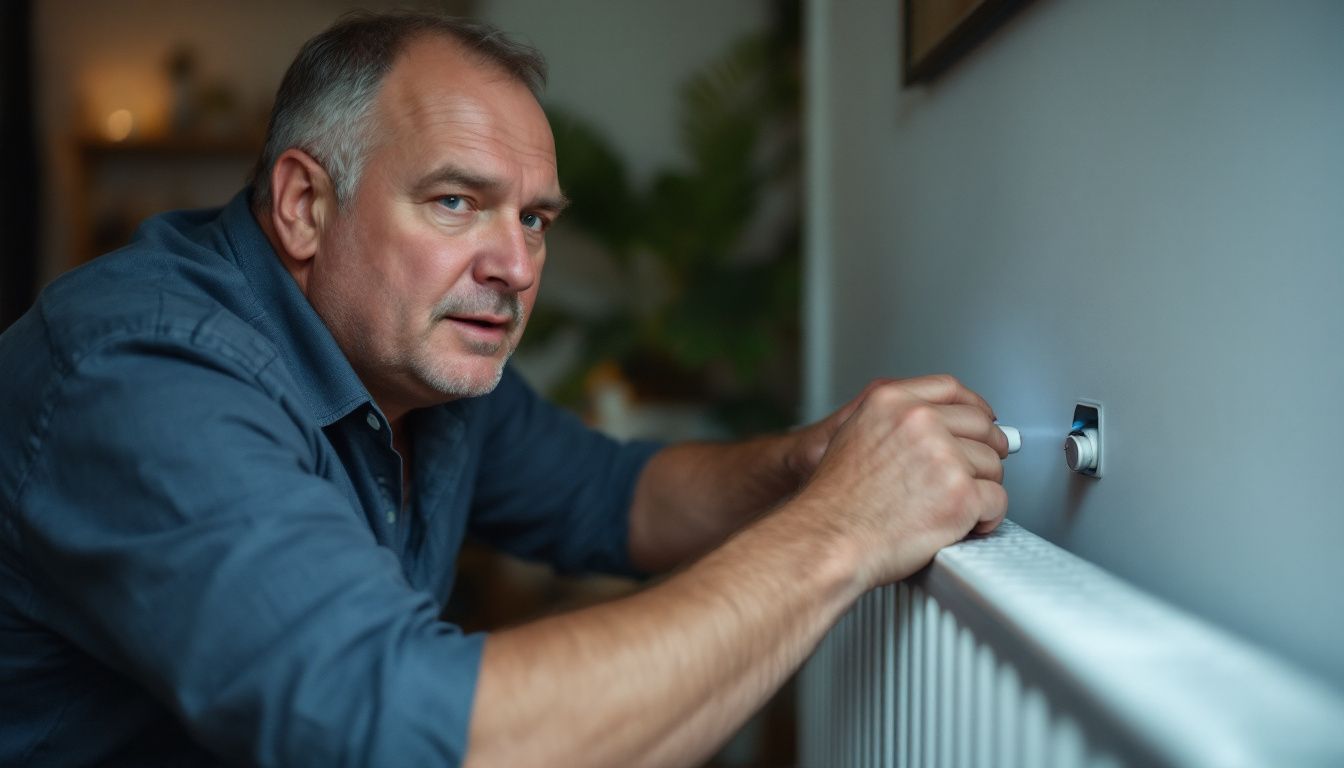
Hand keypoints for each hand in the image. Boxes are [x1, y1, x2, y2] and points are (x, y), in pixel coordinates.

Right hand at [789, 375, 1008, 590]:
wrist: (827, 540)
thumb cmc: (835, 502)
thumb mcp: (853, 437)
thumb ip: (896, 423)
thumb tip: (939, 428)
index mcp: (890, 402)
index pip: (950, 389)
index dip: (973, 406)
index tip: (983, 420)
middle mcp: (919, 421)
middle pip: (980, 425)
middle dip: (985, 451)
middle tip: (975, 474)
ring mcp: (943, 456)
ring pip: (992, 465)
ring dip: (981, 488)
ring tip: (953, 507)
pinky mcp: (961, 494)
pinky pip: (997, 501)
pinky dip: (987, 518)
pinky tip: (964, 525)